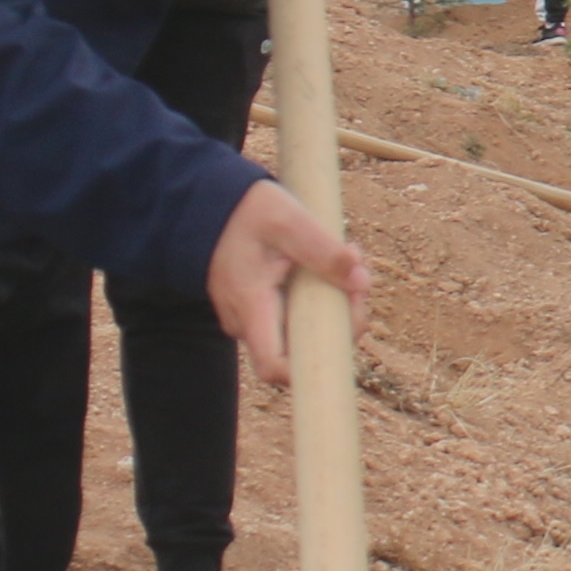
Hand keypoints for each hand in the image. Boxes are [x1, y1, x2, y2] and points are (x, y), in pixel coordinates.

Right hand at [206, 170, 369, 381]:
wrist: (210, 202)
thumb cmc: (245, 210)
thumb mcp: (288, 219)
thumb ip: (323, 250)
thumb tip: (360, 281)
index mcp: (250, 306)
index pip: (275, 367)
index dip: (316, 363)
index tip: (346, 320)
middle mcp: (244, 321)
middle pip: (301, 351)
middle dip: (340, 319)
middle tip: (358, 274)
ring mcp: (249, 318)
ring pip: (301, 331)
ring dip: (332, 303)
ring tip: (344, 257)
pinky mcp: (257, 309)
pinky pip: (293, 316)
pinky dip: (317, 296)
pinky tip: (327, 263)